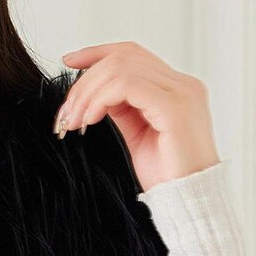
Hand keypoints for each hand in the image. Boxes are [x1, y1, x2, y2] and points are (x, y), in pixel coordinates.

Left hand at [54, 41, 220, 191]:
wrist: (189, 202)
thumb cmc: (167, 177)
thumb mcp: (139, 137)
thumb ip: (124, 110)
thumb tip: (98, 94)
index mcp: (175, 88)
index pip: (133, 54)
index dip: (97, 53)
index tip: (68, 62)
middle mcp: (182, 84)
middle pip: (123, 57)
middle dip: (85, 82)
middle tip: (65, 114)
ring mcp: (181, 93)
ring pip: (121, 68)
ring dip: (88, 93)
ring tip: (73, 122)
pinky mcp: (174, 108)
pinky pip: (127, 86)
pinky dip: (100, 99)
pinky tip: (89, 120)